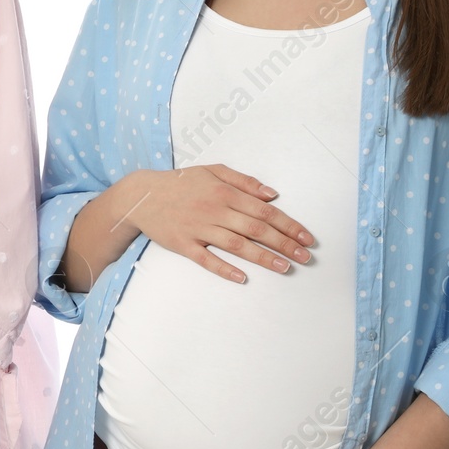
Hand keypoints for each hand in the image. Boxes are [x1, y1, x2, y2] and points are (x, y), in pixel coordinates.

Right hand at [124, 164, 315, 283]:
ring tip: (285, 268)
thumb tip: (273, 194)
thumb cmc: (181, 183)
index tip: (306, 238)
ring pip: (236, 245)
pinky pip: (206, 259)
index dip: (288, 224)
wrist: (142, 195)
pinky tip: (242, 278)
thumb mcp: (213, 170)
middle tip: (306, 258)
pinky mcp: (183, 244)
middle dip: (284, 243)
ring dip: (263, 257)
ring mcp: (198, 228)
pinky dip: (224, 269)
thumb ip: (244, 181)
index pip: (264, 210)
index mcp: (224, 191)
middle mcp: (214, 210)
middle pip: (256, 229)